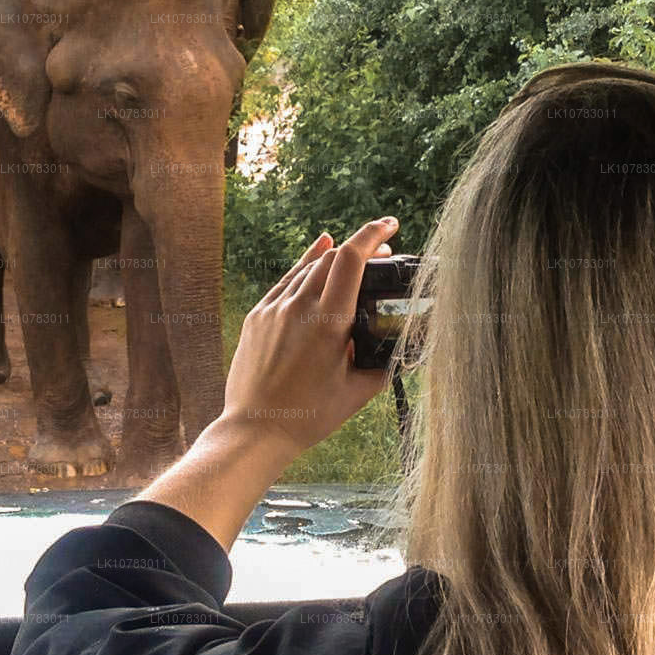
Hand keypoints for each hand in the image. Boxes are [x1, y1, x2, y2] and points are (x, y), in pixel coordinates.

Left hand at [219, 216, 399, 454]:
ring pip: (308, 267)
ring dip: (334, 258)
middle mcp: (298, 307)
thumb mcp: (357, 393)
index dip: (373, 234)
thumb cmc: (308, 416)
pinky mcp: (257, 317)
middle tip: (382, 255)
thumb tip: (399, 350)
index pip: (351, 259)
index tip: (391, 225)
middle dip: (360, 249)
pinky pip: (285, 281)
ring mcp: (273, 309)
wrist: (255, 429)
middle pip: (332, 257)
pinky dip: (305, 265)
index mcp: (328, 321)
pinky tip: (317, 253)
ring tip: (354, 260)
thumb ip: (382, 364)